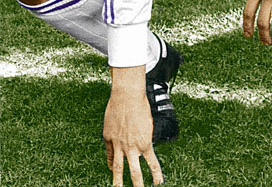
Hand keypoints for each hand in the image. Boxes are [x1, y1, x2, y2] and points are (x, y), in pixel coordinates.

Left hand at [103, 66, 163, 185]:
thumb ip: (111, 133)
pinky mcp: (144, 144)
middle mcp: (119, 147)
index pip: (111, 159)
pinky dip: (156, 172)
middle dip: (119, 184)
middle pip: (119, 170)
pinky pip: (151, 161)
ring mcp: (132, 147)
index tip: (114, 174)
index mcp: (109, 140)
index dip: (113, 168)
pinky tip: (159, 182)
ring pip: (134, 171)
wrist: (127, 97)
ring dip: (137, 184)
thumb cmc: (118, 104)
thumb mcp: (109, 121)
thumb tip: (114, 139)